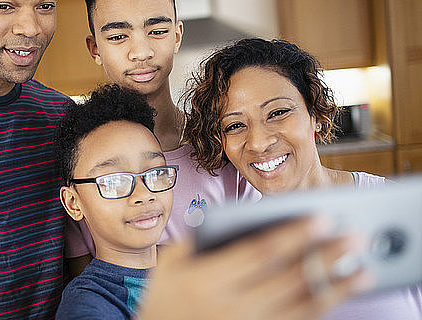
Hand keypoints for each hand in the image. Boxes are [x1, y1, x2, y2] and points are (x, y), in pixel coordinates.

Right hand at [138, 216, 372, 319]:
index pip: (259, 252)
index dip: (293, 234)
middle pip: (288, 278)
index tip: (321, 217)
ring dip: (335, 288)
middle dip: (324, 256)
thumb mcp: (171, 263)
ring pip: (300, 307)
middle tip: (355, 236)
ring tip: (363, 270)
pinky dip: (319, 310)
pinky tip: (337, 295)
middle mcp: (230, 306)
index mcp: (206, 278)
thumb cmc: (164, 297)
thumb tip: (245, 220)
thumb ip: (201, 239)